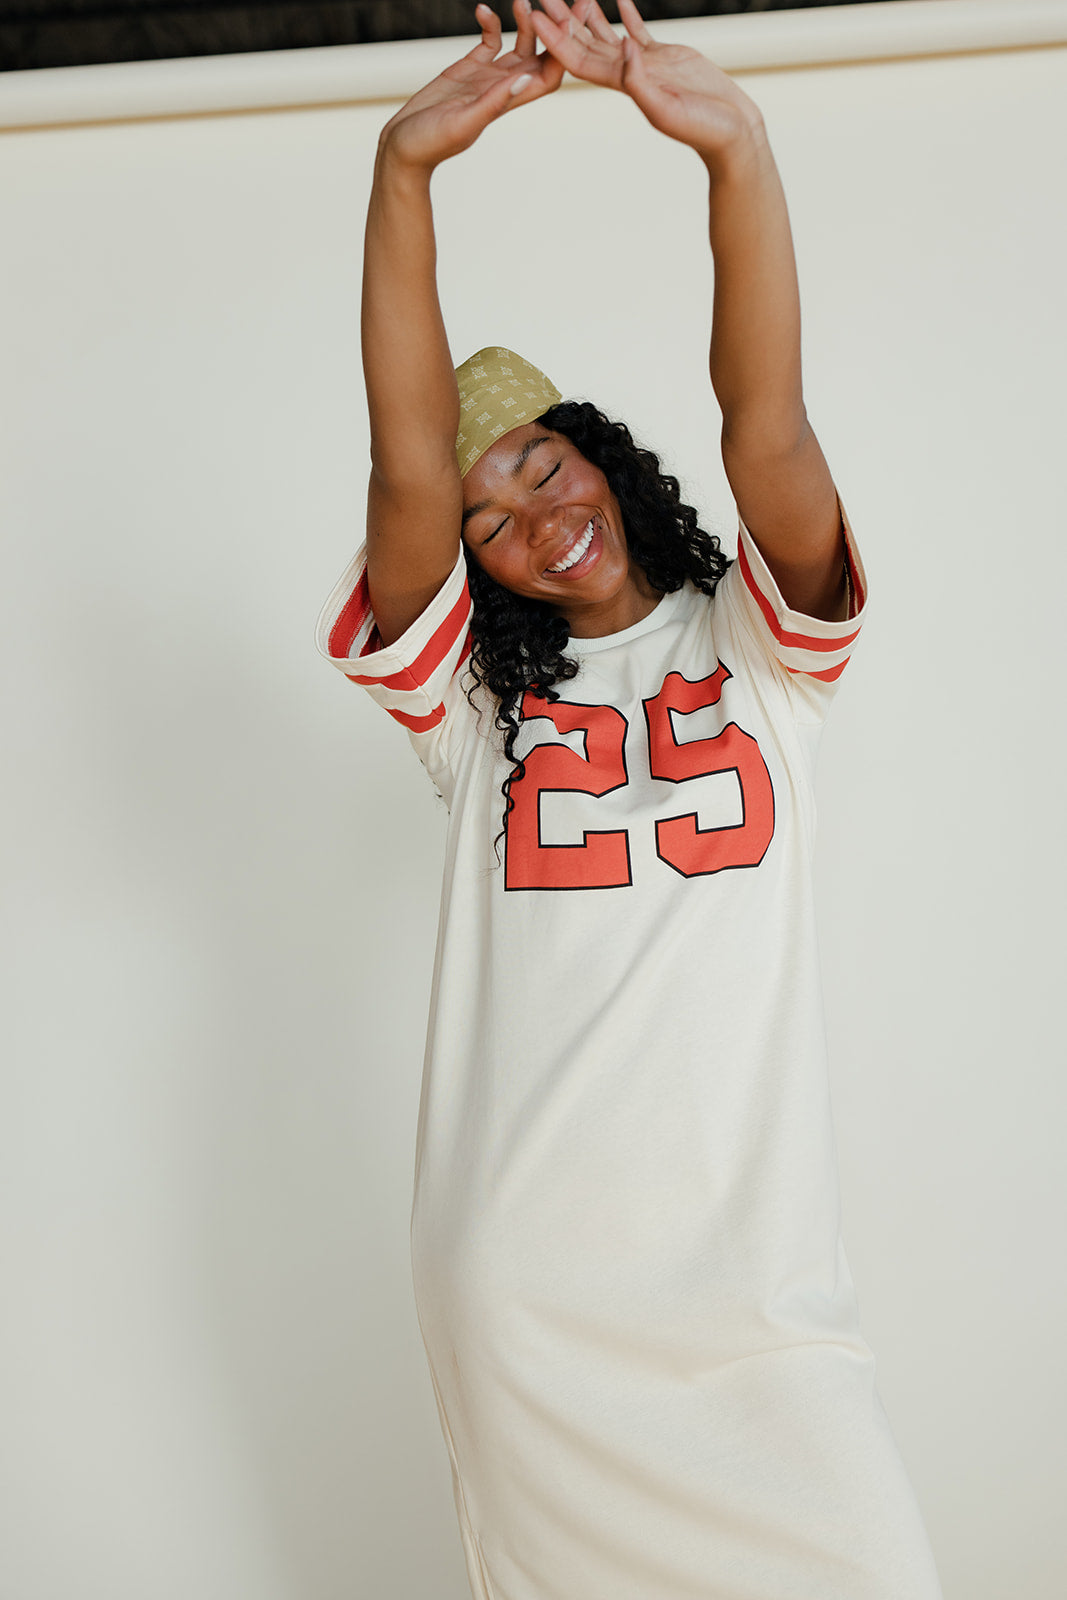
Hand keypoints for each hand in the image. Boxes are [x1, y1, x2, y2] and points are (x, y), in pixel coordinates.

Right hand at [379, 1, 563, 172]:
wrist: (403, 148)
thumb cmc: (430, 144)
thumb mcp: (462, 122)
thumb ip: (493, 102)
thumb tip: (524, 79)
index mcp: (507, 103)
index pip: (547, 77)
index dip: (560, 52)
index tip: (564, 24)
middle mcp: (502, 89)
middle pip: (540, 58)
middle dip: (551, 33)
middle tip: (554, 4)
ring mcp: (486, 78)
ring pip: (518, 46)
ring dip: (523, 23)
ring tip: (521, 1)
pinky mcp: (468, 70)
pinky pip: (488, 42)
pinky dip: (490, 24)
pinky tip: (482, 9)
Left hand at [530, 0, 761, 164]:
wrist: (730, 132)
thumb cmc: (702, 129)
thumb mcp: (667, 109)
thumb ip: (641, 82)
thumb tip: (622, 48)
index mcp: (624, 86)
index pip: (579, 59)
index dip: (555, 38)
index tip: (535, 15)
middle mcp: (629, 74)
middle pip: (586, 44)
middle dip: (562, 21)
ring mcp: (646, 64)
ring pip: (608, 35)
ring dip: (588, 14)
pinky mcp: (666, 56)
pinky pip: (640, 30)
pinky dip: (627, 12)